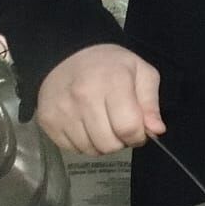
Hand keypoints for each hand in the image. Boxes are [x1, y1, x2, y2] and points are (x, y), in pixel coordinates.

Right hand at [35, 43, 163, 154]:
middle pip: (109, 143)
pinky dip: (84, 144)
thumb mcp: (141, 73)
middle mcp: (83, 96)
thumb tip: (156, 130)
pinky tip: (86, 127)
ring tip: (104, 126)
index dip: (138, 136)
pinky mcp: (48, 121)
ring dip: (102, 145)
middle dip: (121, 141)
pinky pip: (72, 148)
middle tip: (120, 127)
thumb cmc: (111, 66)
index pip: (128, 127)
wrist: (67, 55)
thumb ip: (151, 103)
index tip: (138, 131)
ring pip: (90, 150)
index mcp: (112, 81)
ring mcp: (63, 110)